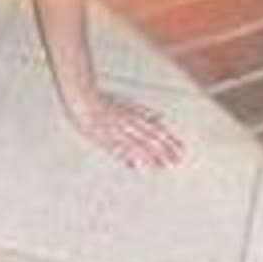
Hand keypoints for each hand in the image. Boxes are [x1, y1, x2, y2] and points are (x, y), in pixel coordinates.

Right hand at [67, 90, 184, 168]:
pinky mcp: (103, 136)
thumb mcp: (126, 103)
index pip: (155, 129)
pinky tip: (135, 165)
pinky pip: (116, 147)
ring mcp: (115, 129)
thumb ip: (144, 112)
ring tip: (162, 166)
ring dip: (149, 155)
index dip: (169, 140)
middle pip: (148, 137)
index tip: (181, 150)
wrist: (81, 95)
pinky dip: (126, 155)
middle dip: (163, 150)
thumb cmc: (103, 100)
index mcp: (133, 115)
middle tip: (176, 161)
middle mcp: (127, 122)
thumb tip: (160, 117)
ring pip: (135, 143)